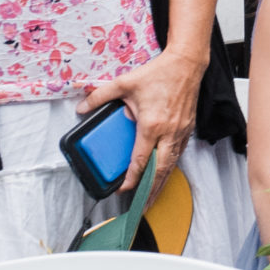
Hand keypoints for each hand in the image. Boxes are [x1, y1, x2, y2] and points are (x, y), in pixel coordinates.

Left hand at [81, 44, 207, 185]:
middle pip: (160, 170)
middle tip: (141, 205)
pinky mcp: (188, 128)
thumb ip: (100, 96)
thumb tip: (81, 107)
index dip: (132, 178)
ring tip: (153, 197)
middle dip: (150, 190)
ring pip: (172, 164)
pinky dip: (171, 167)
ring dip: (162, 182)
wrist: (187, 64)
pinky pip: (179, 153)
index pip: (141, 160)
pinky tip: (165, 172)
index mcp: (152, 125)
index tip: (123, 188)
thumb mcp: (124, 83)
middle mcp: (169, 132)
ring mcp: (181, 131)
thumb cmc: (160, 73)